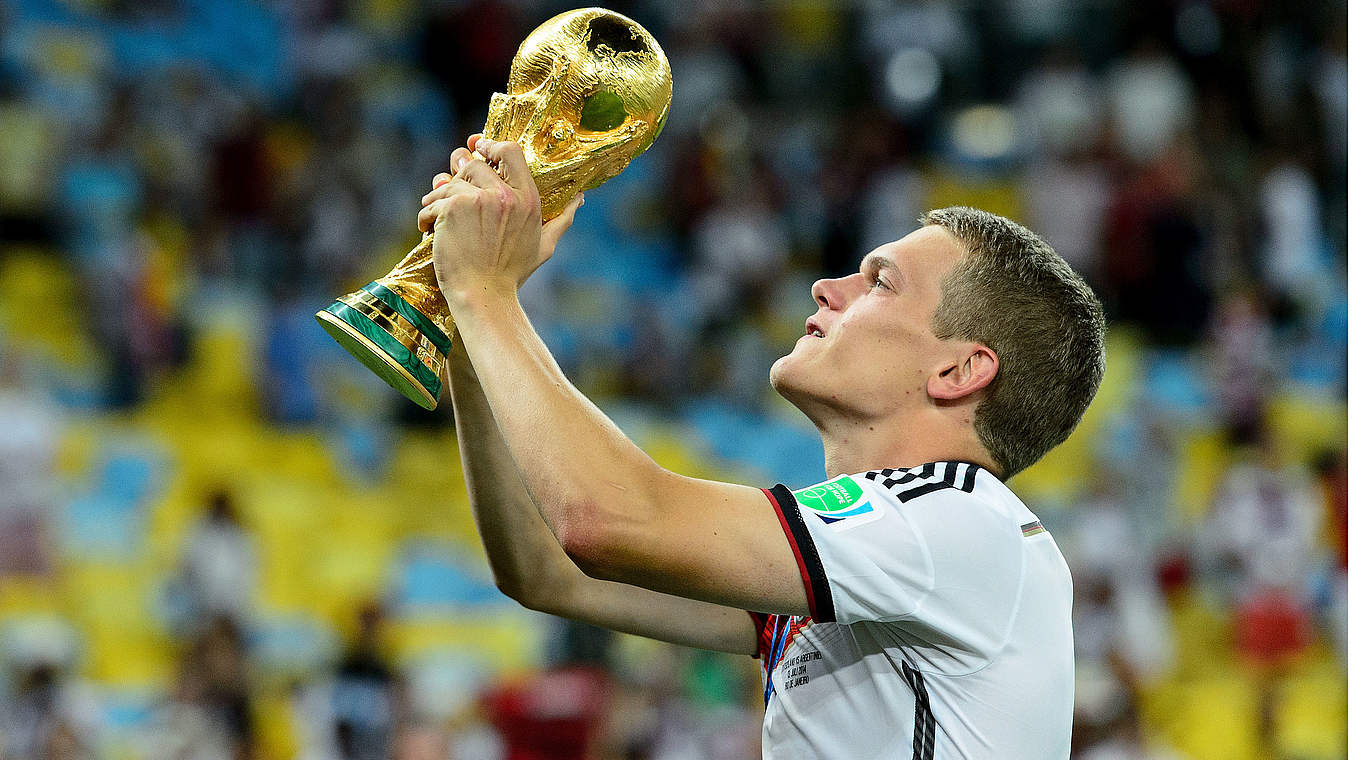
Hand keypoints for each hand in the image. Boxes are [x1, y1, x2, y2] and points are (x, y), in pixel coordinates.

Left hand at [417, 135, 582, 307]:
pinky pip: (432, 202)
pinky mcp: (453, 209)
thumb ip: (561, 219)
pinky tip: (429, 230)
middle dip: (457, 176)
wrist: (484, 295)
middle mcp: (505, 195)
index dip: (490, 145)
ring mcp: (478, 200)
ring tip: (435, 218)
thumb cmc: (512, 274)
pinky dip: (426, 216)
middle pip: (473, 164)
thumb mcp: (543, 245)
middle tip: (448, 193)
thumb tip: (579, 199)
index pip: (510, 151)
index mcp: (527, 199)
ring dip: (437, 199)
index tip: (477, 146)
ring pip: (448, 182)